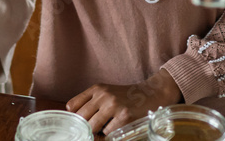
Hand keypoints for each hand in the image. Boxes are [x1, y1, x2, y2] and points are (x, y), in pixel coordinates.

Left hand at [66, 69, 181, 134]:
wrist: (152, 94)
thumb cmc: (126, 97)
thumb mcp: (106, 93)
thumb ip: (91, 103)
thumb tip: (75, 120)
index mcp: (96, 89)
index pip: (72, 105)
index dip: (74, 118)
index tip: (78, 125)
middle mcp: (103, 95)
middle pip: (81, 118)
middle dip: (85, 128)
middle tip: (92, 131)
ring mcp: (114, 106)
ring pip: (92, 127)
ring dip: (97, 134)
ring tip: (104, 131)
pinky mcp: (125, 117)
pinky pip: (108, 134)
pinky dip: (110, 136)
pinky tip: (117, 130)